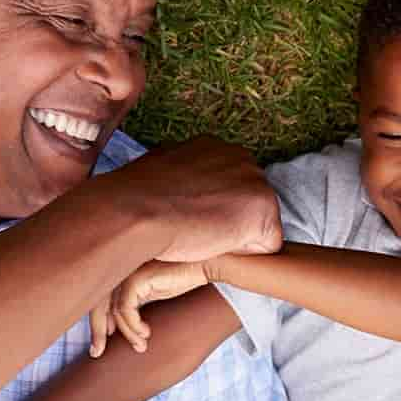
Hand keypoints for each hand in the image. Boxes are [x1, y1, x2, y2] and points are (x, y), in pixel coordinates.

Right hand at [82, 137, 280, 262]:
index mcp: (214, 147)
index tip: (186, 215)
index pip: (228, 189)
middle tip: (192, 226)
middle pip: (248, 205)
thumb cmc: (135, 197)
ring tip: (199, 233)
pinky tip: (214, 243)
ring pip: (258, 225)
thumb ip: (181, 175)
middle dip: (227, 221)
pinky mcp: (265, 210)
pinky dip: (244, 253)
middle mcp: (240, 157)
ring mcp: (256, 181)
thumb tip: (174, 187)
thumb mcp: (159, 171)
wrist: (134, 210)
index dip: (209, 211)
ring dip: (234, 236)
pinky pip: (267, 246)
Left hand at [90, 260, 213, 356]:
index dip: (96, 324)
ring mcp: (127, 273)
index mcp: (120, 272)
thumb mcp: (152, 294)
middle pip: (97, 304)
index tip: (98, 347)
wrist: (203, 264)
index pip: (97, 300)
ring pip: (115, 311)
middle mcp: (120, 271)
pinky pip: (126, 309)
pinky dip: (134, 326)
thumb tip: (117, 327)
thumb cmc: (181, 278)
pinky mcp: (137, 279)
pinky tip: (146, 333)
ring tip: (142, 346)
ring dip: (128, 333)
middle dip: (96, 331)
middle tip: (97, 353)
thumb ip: (134, 305)